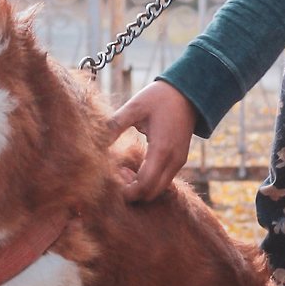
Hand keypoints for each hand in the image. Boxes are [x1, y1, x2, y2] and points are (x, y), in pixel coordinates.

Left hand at [105, 81, 196, 202]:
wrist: (188, 92)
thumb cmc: (159, 97)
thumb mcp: (135, 107)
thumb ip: (115, 125)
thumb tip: (96, 143)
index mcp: (161, 149)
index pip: (144, 185)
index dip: (126, 189)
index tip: (111, 179)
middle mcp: (173, 161)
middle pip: (151, 193)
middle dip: (132, 192)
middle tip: (116, 175)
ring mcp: (179, 162)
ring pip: (158, 189)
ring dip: (140, 187)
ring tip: (123, 170)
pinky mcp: (179, 160)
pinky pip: (163, 180)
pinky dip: (149, 181)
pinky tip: (135, 167)